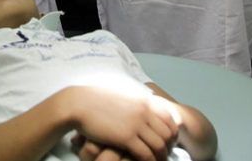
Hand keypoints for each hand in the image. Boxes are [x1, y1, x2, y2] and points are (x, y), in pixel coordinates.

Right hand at [64, 86, 179, 160]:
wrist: (79, 104)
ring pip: (160, 145)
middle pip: (168, 133)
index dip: (172, 133)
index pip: (169, 118)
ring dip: (160, 157)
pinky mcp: (126, 137)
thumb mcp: (121, 97)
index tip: (167, 142)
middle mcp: (144, 111)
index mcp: (143, 101)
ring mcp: (136, 124)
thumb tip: (143, 106)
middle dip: (168, 147)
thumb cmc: (96, 100)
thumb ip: (135, 103)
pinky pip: (146, 154)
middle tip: (163, 155)